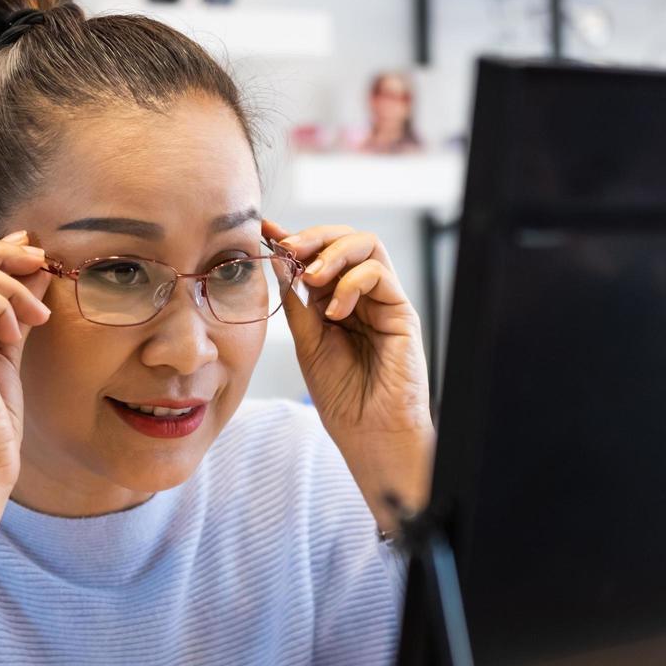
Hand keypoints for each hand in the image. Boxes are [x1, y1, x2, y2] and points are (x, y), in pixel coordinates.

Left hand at [264, 219, 433, 529]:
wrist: (370, 434)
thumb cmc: (343, 398)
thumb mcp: (308, 343)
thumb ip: (297, 303)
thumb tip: (280, 262)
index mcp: (337, 302)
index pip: (319, 256)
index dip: (293, 239)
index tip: (263, 231)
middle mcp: (363, 296)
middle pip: (346, 239)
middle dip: (314, 237)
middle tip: (288, 247)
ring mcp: (384, 301)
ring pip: (367, 245)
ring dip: (333, 252)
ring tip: (313, 275)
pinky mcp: (402, 312)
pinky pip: (378, 274)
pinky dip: (351, 283)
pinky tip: (336, 311)